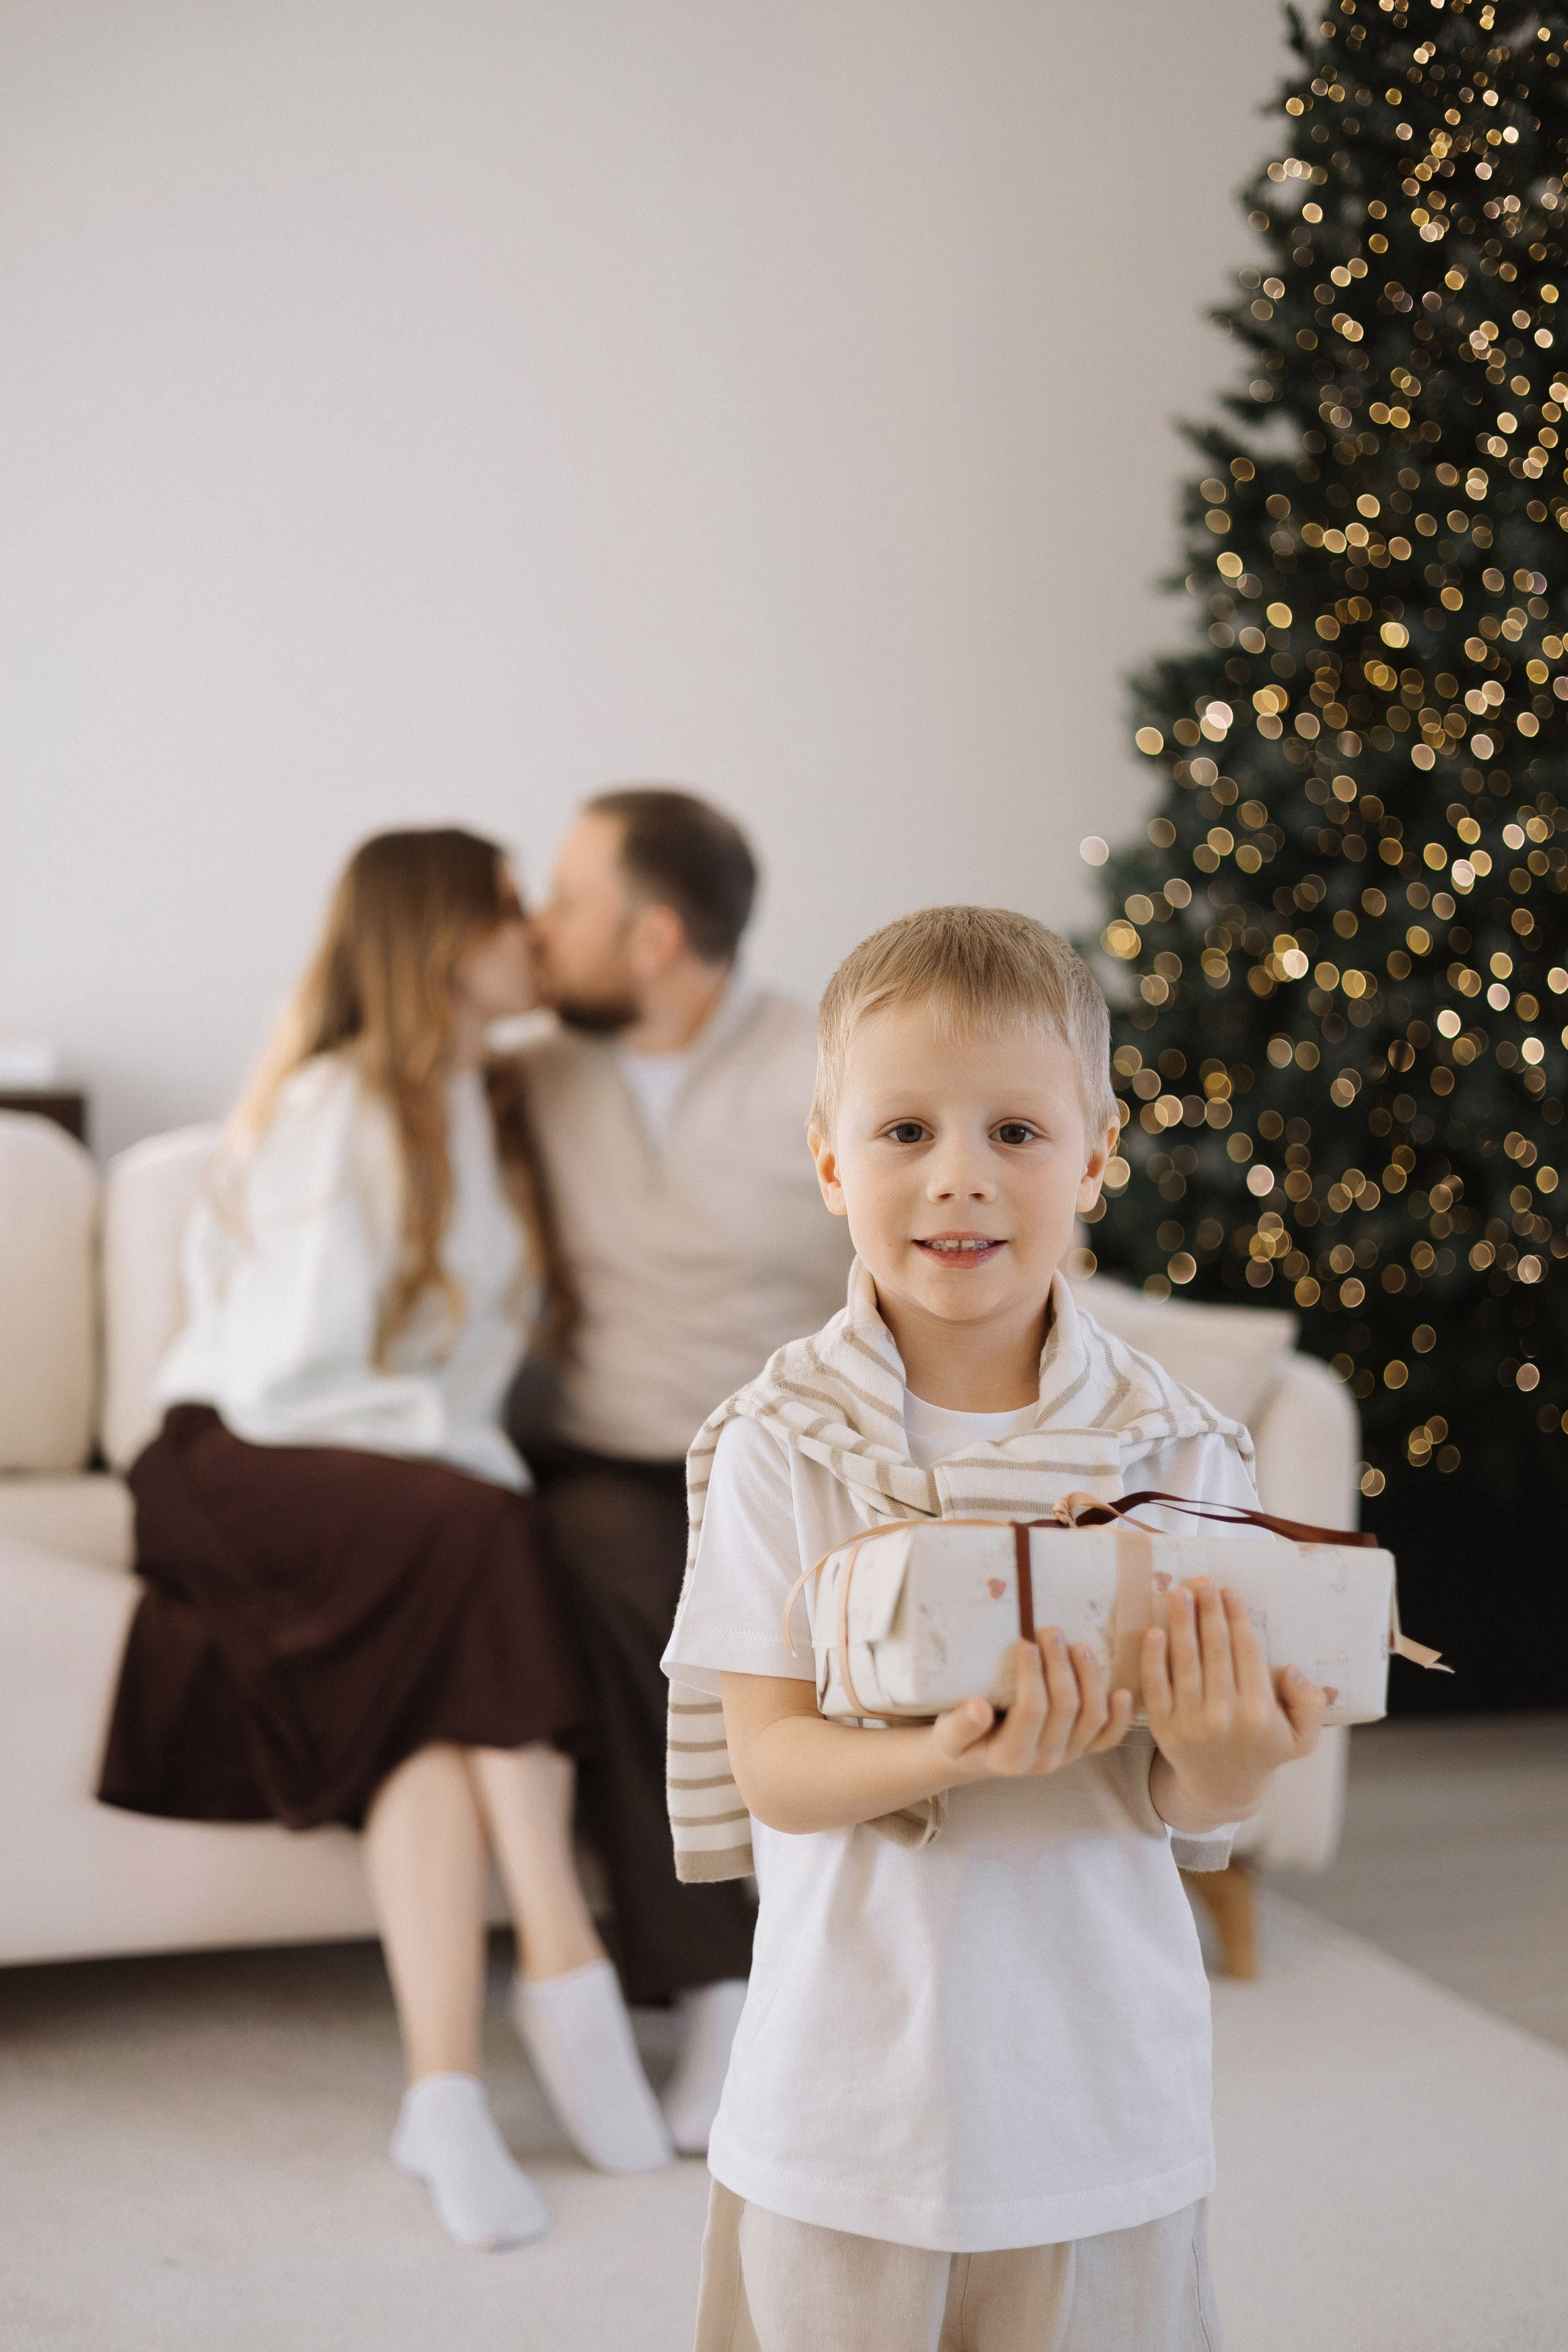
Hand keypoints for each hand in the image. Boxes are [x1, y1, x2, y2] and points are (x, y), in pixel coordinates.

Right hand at [932, 1631, 1133, 1783]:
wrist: (976, 1756)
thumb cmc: (959, 1738)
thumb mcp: (946, 1735)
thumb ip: (960, 1725)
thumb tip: (978, 1708)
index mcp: (1012, 1757)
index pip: (1031, 1711)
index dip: (1032, 1676)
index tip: (1025, 1643)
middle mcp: (1044, 1761)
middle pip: (1066, 1709)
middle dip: (1060, 1666)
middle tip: (1052, 1631)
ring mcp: (1068, 1756)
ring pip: (1092, 1717)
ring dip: (1090, 1678)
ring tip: (1080, 1645)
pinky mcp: (1081, 1750)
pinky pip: (1109, 1737)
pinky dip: (1121, 1716)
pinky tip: (1123, 1691)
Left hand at [1144, 1579, 1331, 1825]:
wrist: (1222, 1789)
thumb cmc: (1264, 1751)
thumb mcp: (1303, 1737)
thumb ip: (1310, 1704)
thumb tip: (1290, 1670)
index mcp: (1259, 1713)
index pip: (1246, 1653)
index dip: (1237, 1618)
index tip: (1229, 1590)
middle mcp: (1224, 1716)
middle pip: (1214, 1650)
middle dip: (1208, 1611)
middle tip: (1202, 1580)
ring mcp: (1191, 1722)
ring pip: (1184, 1662)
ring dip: (1181, 1623)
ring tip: (1178, 1592)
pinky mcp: (1163, 1728)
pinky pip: (1156, 1686)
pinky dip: (1152, 1658)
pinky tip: (1153, 1631)